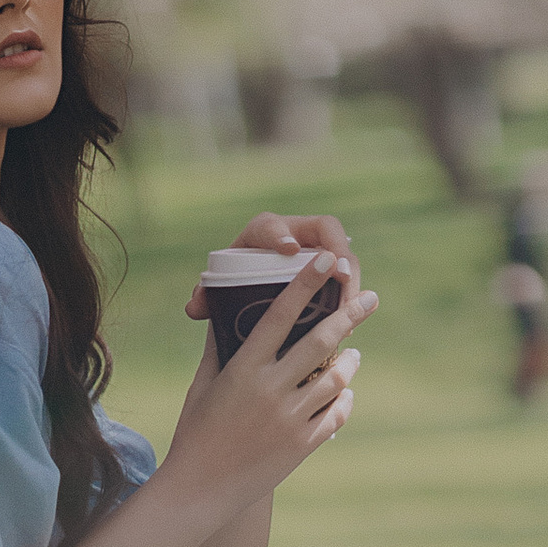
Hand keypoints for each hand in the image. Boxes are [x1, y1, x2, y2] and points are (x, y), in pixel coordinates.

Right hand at [163, 252, 375, 514]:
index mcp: (243, 369)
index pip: (279, 315)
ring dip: (350, 362)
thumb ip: (220, 349)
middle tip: (370, 297)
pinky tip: (344, 392)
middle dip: (349, 315)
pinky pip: (336, 414)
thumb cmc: (196, 432)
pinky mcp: (303, 445)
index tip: (324, 260)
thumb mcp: (204, 385)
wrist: (200, 490)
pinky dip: (344, 400)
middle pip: (321, 342)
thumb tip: (230, 315)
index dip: (304, 284)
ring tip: (354, 353)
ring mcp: (290, 419)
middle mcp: (270, 390)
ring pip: (336, 379)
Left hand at [179, 207, 352, 321]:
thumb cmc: (237, 281)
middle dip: (337, 251)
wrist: (258, 279)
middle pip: (325, 229)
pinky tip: (350, 320)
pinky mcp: (334, 268)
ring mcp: (320, 248)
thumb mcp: (221, 287)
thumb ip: (207, 296)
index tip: (288, 249)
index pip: (272, 226)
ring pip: (344, 252)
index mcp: (263, 232)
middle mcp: (297, 232)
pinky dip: (352, 294)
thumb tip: (195, 307)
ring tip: (351, 304)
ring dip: (352, 275)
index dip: (280, 235)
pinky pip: (350, 273)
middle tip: (341, 277)